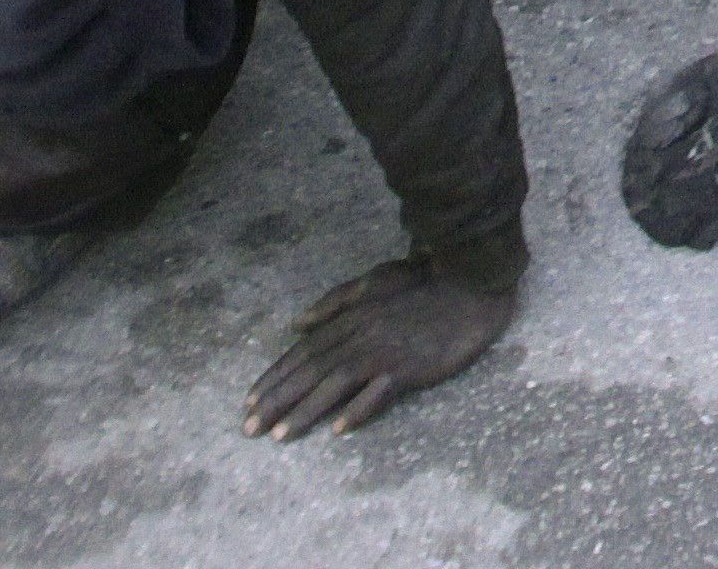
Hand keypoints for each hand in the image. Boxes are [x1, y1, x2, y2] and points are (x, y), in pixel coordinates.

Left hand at [244, 256, 514, 438]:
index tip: (249, 400)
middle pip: (310, 371)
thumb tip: (298, 323)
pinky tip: (338, 429)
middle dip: (276, 401)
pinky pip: (378, 393)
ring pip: (335, 385)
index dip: (274, 376)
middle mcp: (360, 335)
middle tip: (248, 427)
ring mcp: (384, 352)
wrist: (469, 286)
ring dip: (305, 411)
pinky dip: (357, 410)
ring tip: (278, 435)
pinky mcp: (408, 367)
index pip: (303, 351)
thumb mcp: (375, 282)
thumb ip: (335, 302)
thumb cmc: (423, 285)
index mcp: (350, 317)